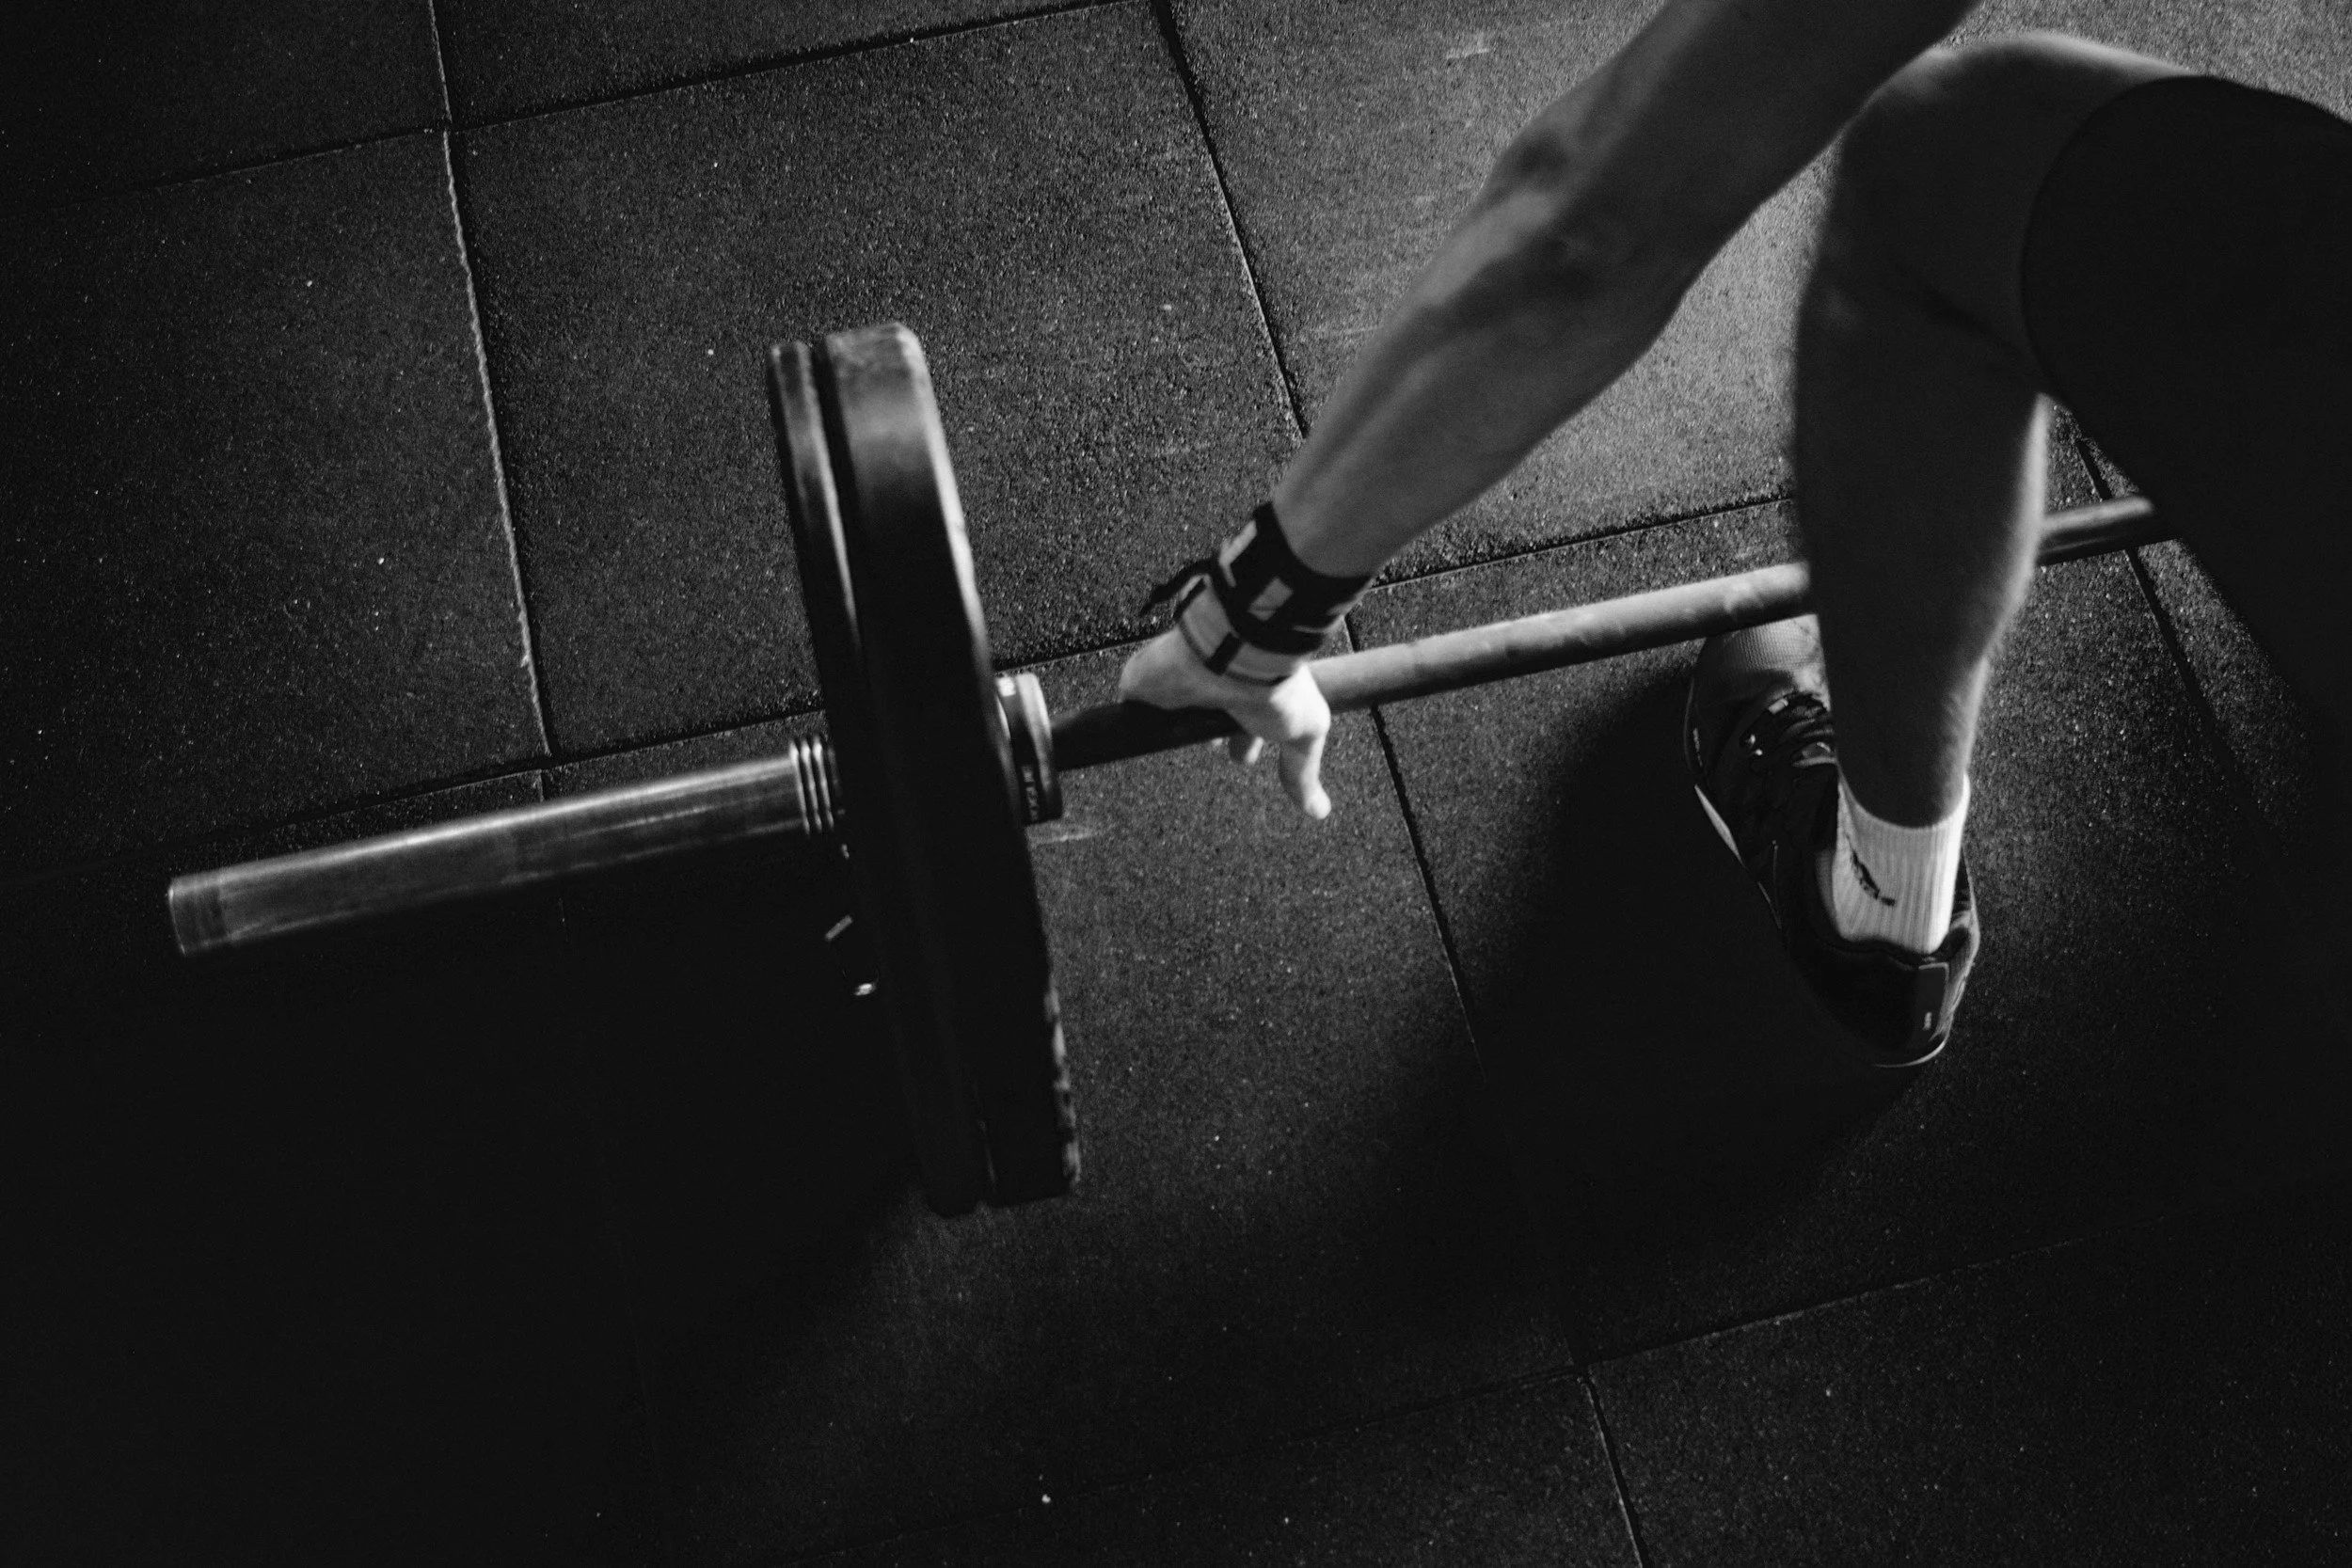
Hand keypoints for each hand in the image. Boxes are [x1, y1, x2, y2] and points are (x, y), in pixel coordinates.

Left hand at [1117, 629, 1332, 818]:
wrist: (1233, 656)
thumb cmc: (1274, 686)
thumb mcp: (1304, 732)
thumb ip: (1304, 771)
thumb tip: (1319, 810)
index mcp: (1250, 695)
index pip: (1245, 722)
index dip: (1245, 742)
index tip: (1242, 758)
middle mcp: (1215, 688)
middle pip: (1207, 717)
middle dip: (1210, 735)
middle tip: (1212, 748)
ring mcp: (1179, 685)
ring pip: (1170, 713)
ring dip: (1172, 727)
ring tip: (1172, 743)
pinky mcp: (1144, 685)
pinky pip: (1132, 705)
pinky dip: (1133, 718)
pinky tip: (1130, 731)